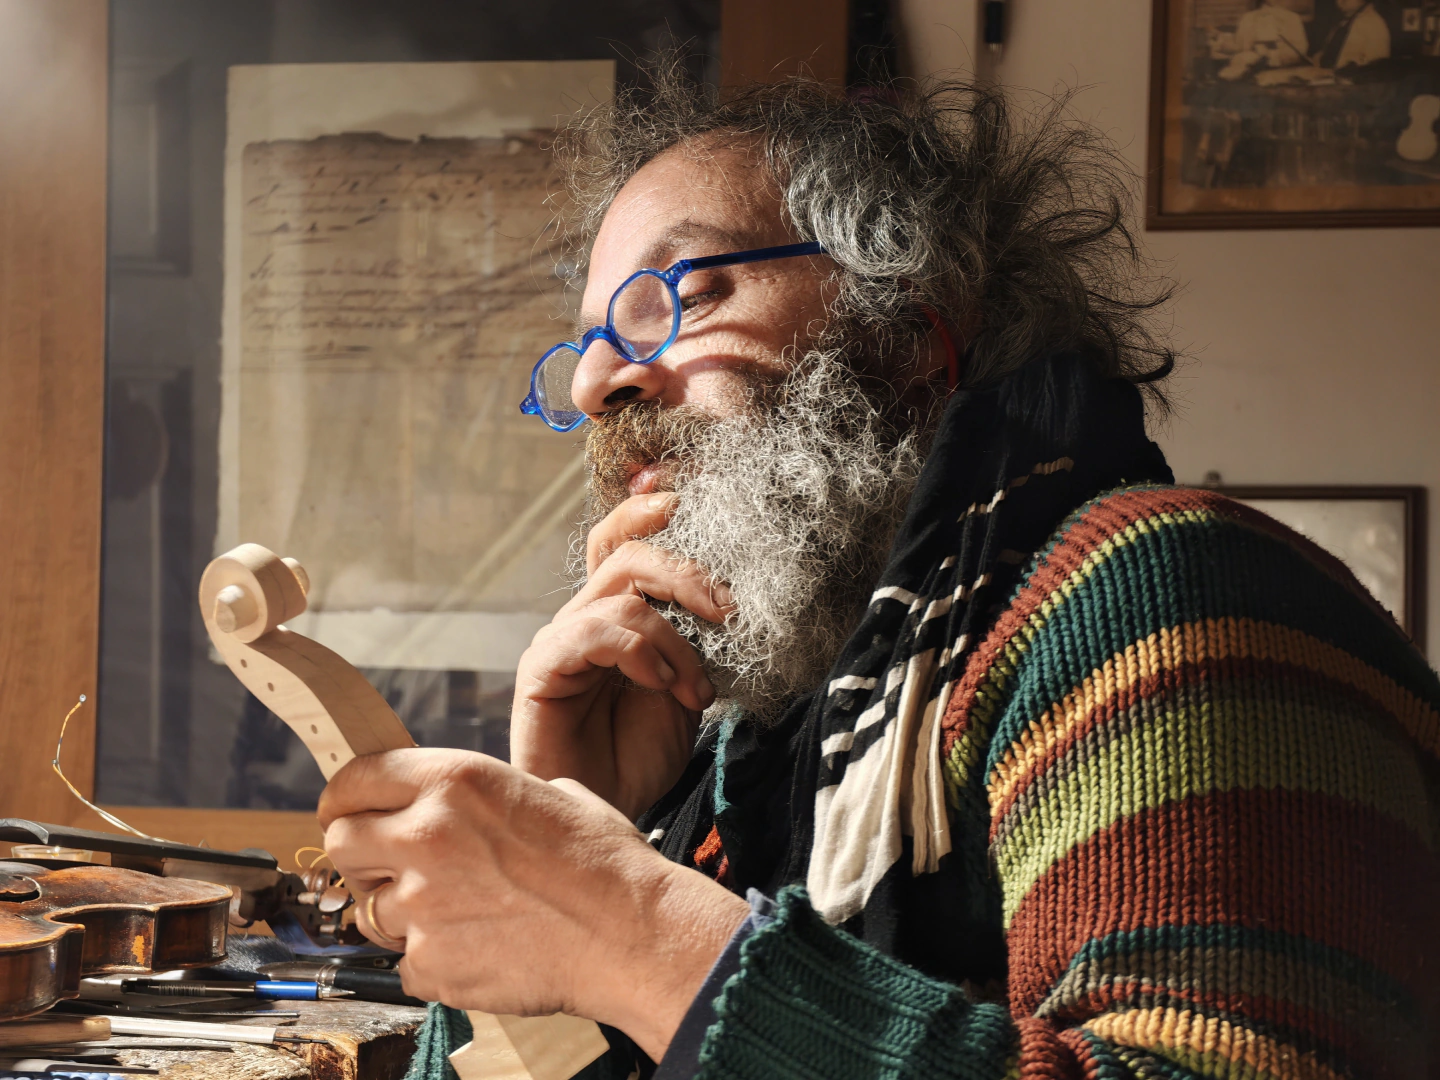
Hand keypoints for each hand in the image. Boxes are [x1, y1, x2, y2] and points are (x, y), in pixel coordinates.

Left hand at [318, 748, 748, 1060]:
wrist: (631, 934)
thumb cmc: (605, 864)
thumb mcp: (550, 792)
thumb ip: (488, 797)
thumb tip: (469, 808)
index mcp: (455, 780)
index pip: (354, 780)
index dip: (345, 799)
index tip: (346, 812)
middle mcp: (427, 834)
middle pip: (340, 841)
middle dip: (363, 857)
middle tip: (397, 870)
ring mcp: (422, 902)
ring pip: (369, 909)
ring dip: (403, 915)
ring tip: (460, 916)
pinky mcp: (430, 961)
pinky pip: (404, 963)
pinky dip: (432, 962)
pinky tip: (477, 950)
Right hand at [510, 492, 731, 817]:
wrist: (602, 817)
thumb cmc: (638, 759)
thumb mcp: (684, 691)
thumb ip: (694, 644)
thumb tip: (729, 601)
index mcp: (614, 616)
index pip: (619, 541)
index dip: (645, 513)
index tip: (686, 500)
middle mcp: (583, 618)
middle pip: (627, 555)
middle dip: (687, 573)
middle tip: (729, 609)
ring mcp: (559, 640)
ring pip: (620, 594)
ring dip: (675, 638)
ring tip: (695, 690)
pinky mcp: (542, 668)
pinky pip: (594, 631)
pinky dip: (642, 652)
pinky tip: (664, 687)